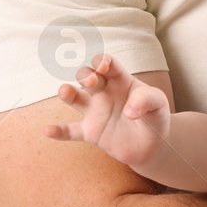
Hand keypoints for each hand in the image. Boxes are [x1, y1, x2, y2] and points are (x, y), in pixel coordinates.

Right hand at [44, 52, 171, 169]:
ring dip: (67, 93)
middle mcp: (103, 93)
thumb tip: (129, 111)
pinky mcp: (90, 132)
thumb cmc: (154, 117)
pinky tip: (48, 130)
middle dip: (86, 76)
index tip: (103, 66)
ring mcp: (95, 112)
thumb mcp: (159, 104)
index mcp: (120, 80)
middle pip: (86, 76)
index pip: (107, 64)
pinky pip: (70, 131)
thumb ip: (147, 100)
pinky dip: (59, 131)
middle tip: (91, 83)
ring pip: (74, 98)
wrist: (152, 145)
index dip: (102, 61)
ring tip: (65, 92)